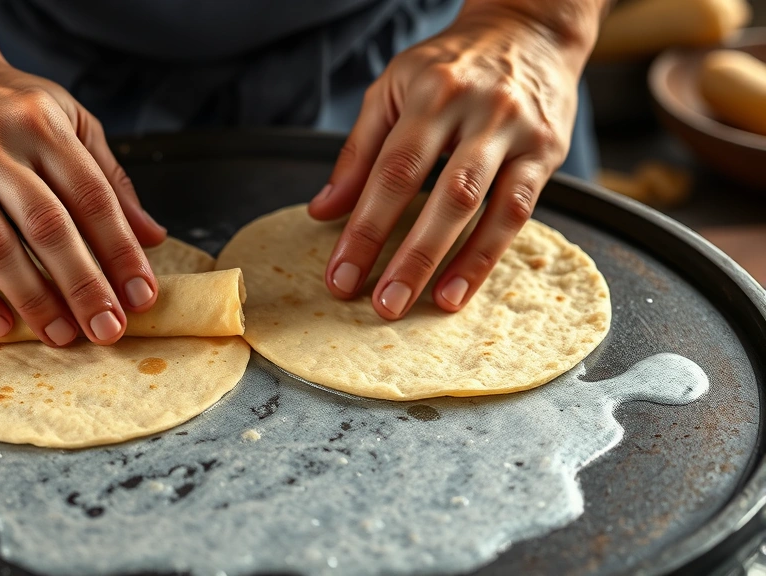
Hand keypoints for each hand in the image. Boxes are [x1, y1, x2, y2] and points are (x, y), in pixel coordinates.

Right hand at [0, 50, 166, 346]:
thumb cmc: (9, 108)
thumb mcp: (70, 122)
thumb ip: (110, 179)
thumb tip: (152, 237)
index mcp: (42, 125)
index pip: (92, 197)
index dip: (120, 251)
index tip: (141, 295)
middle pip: (46, 226)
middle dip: (83, 285)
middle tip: (107, 328)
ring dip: (33, 299)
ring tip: (62, 334)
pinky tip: (2, 324)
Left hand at [308, 5, 593, 318]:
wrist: (529, 30)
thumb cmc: (450, 65)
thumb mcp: (392, 89)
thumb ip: (358, 152)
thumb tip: (322, 210)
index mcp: (429, 92)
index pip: (390, 170)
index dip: (363, 228)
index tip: (340, 275)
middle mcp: (476, 110)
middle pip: (439, 192)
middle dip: (407, 254)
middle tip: (380, 304)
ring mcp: (515, 132)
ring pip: (483, 204)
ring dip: (452, 261)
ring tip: (423, 305)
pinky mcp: (546, 152)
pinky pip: (518, 211)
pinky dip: (488, 255)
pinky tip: (460, 289)